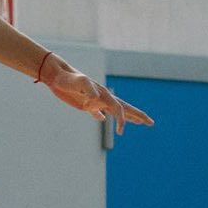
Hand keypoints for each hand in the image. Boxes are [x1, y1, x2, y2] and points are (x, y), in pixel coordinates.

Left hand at [38, 54, 152, 132]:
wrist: (55, 75)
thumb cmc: (67, 78)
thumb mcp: (78, 82)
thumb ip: (87, 88)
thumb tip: (95, 99)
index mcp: (103, 94)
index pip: (119, 109)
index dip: (122, 120)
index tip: (120, 132)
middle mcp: (102, 97)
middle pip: (124, 108)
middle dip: (137, 116)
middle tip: (151, 123)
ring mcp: (94, 101)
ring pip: (113, 110)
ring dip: (124, 117)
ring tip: (136, 122)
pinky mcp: (84, 104)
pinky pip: (95, 111)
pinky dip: (100, 116)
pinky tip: (101, 118)